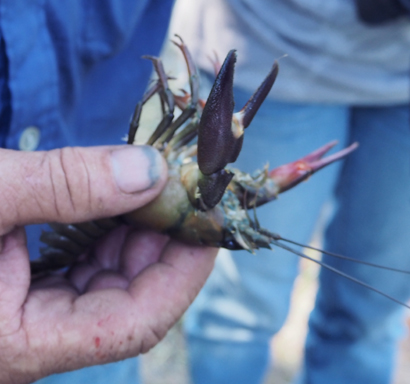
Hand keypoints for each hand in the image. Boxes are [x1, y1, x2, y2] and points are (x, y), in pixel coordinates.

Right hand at [0, 146, 216, 383]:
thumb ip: (68, 185)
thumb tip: (151, 170)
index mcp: (23, 343)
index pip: (136, 324)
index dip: (184, 275)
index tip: (209, 226)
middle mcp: (34, 337)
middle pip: (130, 299)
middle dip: (165, 244)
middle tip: (186, 193)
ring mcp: (30, 314)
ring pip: (109, 280)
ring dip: (138, 233)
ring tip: (157, 188)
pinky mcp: (25, 289)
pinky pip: (84, 266)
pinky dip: (107, 232)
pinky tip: (120, 198)